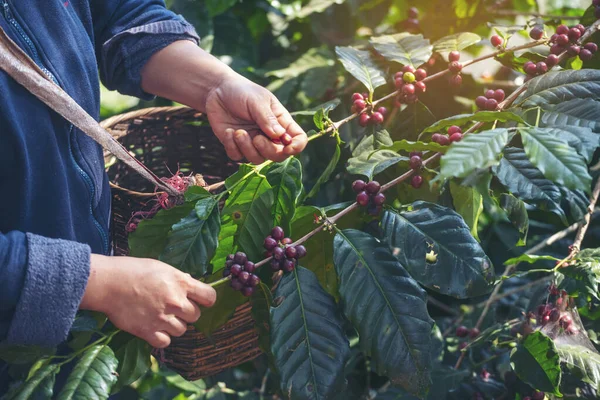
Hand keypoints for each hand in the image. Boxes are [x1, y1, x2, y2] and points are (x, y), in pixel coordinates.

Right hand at [81, 255, 215, 347]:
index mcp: (181, 283)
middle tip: (173, 308)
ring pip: (182, 330)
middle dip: (187, 313)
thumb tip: (190, 284)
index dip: (206, 300)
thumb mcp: (161, 267)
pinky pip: (165, 342)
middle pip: (196, 316)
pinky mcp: (148, 331)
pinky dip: (161, 337)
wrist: (108, 283)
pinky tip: (154, 328)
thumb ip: (178, 278)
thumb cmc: (132, 270)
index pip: (210, 296)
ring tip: (161, 317)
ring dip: (174, 325)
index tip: (201, 301)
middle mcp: (175, 302)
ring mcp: (162, 318)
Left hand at [205, 74, 307, 163]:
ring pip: (257, 159)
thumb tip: (280, 136)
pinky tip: (228, 131)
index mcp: (281, 122)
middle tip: (257, 139)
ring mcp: (253, 142)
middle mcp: (269, 135)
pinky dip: (232, 146)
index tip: (288, 148)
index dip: (297, 147)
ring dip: (247, 148)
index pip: (298, 138)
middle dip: (269, 151)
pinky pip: (237, 157)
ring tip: (238, 132)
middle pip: (279, 155)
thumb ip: (267, 118)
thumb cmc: (242, 91)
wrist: (217, 90)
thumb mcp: (256, 101)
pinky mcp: (236, 146)